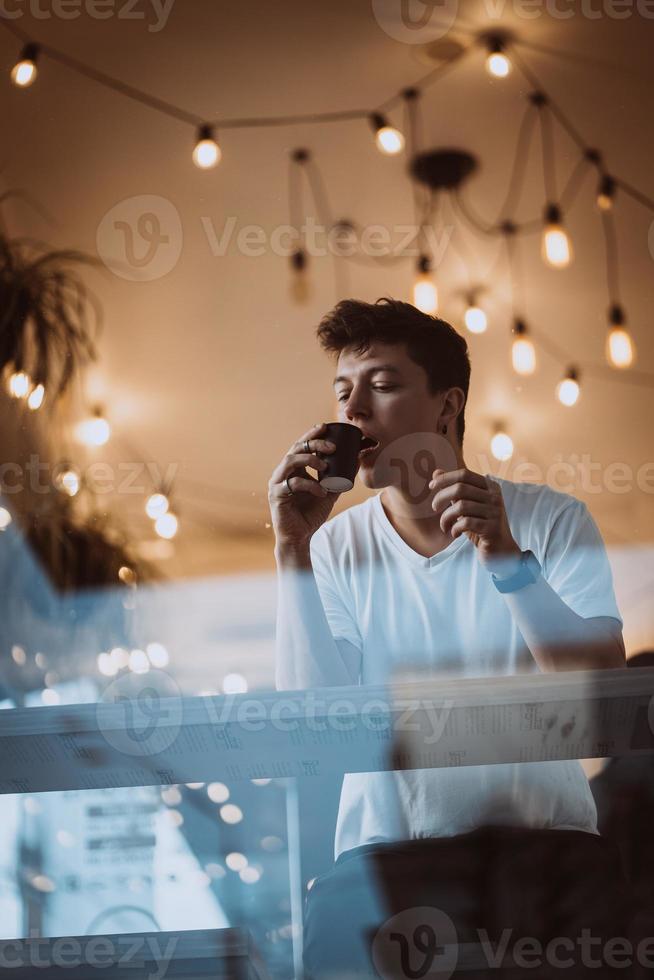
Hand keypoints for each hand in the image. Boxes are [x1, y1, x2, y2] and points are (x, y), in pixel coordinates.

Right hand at [268, 423, 340, 551]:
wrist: (300, 537)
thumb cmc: (311, 514)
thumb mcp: (330, 492)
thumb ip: (341, 476)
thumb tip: (357, 459)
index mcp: (294, 469)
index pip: (301, 446)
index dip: (311, 435)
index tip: (325, 427)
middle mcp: (284, 472)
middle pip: (295, 448)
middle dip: (313, 444)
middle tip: (332, 447)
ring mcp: (278, 483)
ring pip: (290, 461)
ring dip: (309, 460)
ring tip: (325, 465)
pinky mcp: (276, 495)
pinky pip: (292, 484)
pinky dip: (309, 485)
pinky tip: (322, 492)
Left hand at [428, 467, 520, 574]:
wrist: (501, 551)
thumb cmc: (481, 527)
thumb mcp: (467, 507)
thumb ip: (454, 490)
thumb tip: (436, 472)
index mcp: (490, 487)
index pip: (464, 474)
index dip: (445, 478)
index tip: (431, 486)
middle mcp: (495, 497)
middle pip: (460, 488)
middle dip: (441, 497)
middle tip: (434, 508)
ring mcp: (495, 512)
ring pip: (460, 506)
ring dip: (446, 517)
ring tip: (444, 526)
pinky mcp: (492, 528)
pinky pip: (466, 523)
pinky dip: (454, 528)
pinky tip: (454, 534)